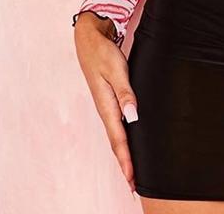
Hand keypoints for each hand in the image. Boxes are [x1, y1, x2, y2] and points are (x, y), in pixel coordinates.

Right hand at [73, 12, 137, 195]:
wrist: (89, 38)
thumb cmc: (103, 52)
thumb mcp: (116, 69)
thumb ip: (125, 92)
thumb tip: (132, 116)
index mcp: (106, 105)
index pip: (118, 138)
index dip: (126, 160)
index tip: (132, 179)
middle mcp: (105, 108)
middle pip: (116, 142)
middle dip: (125, 164)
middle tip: (133, 185)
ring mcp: (107, 104)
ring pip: (117, 134)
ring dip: (124, 153)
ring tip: (131, 171)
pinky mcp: (110, 98)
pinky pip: (117, 124)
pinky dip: (123, 137)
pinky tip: (128, 142)